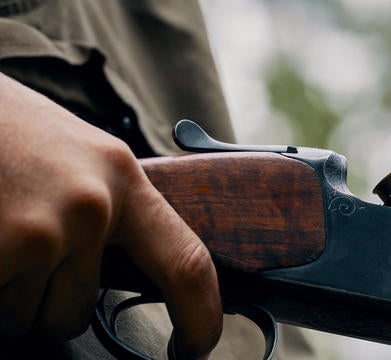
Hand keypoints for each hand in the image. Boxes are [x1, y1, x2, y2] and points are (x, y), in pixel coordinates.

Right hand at [0, 73, 221, 357]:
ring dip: (8, 296)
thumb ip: (114, 213)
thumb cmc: (14, 133)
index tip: (197, 346)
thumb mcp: (84, 159)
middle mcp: (91, 207)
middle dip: (44, 304)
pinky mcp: (0, 248)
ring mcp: (41, 231)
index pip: (187, 262)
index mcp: (124, 180)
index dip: (200, 316)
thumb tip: (136, 275)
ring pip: (27, 319)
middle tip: (20, 250)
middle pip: (77, 313)